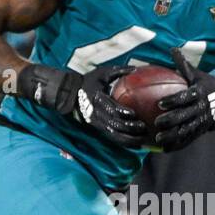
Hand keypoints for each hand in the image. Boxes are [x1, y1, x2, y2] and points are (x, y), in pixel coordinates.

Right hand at [16, 63, 146, 146]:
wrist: (71, 94)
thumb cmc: (89, 81)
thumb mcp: (101, 73)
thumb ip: (118, 71)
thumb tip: (135, 69)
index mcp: (98, 99)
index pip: (110, 108)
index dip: (122, 112)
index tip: (134, 114)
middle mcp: (97, 113)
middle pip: (114, 124)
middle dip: (129, 128)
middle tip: (143, 126)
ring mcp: (98, 123)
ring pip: (115, 135)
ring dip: (129, 139)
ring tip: (143, 139)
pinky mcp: (99, 129)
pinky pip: (113, 138)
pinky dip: (125, 143)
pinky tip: (137, 145)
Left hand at [152, 49, 214, 151]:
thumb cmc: (209, 84)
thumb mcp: (198, 74)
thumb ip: (183, 64)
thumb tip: (172, 48)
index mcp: (199, 93)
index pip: (185, 97)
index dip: (173, 101)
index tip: (160, 103)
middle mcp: (201, 108)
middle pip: (185, 116)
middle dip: (171, 121)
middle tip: (156, 123)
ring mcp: (202, 121)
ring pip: (186, 130)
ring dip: (172, 136)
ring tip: (158, 139)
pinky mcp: (202, 130)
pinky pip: (189, 139)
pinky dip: (178, 145)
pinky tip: (165, 150)